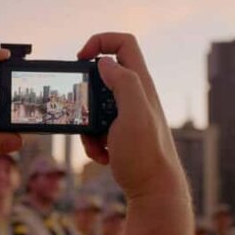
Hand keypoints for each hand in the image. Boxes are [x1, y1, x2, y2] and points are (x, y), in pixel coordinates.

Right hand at [77, 32, 185, 199]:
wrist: (154, 192)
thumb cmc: (146, 154)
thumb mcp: (134, 114)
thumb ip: (123, 83)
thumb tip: (104, 62)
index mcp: (140, 85)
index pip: (123, 43)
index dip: (100, 41)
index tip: (80, 58)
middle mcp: (136, 96)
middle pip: (103, 76)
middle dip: (85, 93)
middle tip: (81, 111)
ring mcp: (128, 116)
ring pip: (95, 106)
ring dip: (87, 124)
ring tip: (95, 143)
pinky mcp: (121, 135)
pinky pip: (97, 129)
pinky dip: (93, 142)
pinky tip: (103, 156)